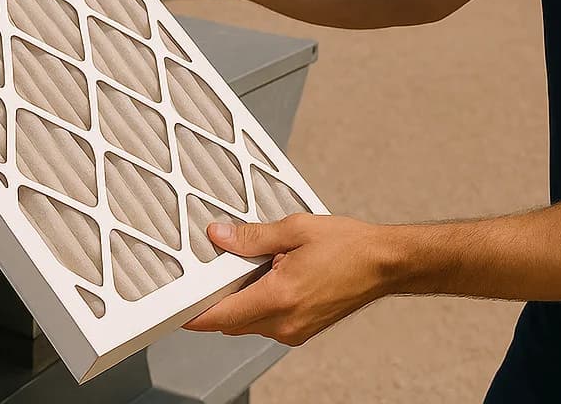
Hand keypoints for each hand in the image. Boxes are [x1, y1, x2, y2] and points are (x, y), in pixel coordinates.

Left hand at [182, 214, 398, 345]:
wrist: (383, 264)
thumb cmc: (348, 246)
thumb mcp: (296, 229)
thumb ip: (253, 236)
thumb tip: (220, 236)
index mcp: (280, 298)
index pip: (221, 316)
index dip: (194, 314)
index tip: (176, 308)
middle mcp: (285, 323)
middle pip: (231, 323)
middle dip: (218, 303)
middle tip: (217, 272)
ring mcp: (295, 331)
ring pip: (249, 324)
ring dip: (242, 304)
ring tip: (254, 269)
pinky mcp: (303, 331)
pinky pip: (268, 324)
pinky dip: (260, 306)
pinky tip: (272, 279)